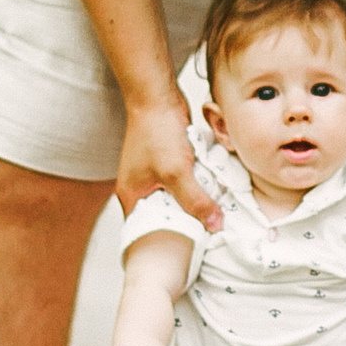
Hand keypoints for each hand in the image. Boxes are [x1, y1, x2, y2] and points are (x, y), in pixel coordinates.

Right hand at [116, 100, 220, 230]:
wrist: (157, 97)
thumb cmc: (156, 132)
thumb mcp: (177, 172)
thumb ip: (195, 201)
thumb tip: (214, 225)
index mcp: (131, 196)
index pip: (146, 231)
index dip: (167, 240)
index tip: (189, 248)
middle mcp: (140, 188)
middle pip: (165, 215)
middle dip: (186, 221)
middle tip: (207, 233)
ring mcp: (154, 175)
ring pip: (177, 198)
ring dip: (193, 201)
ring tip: (212, 213)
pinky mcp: (168, 163)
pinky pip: (184, 182)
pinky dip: (196, 185)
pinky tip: (211, 188)